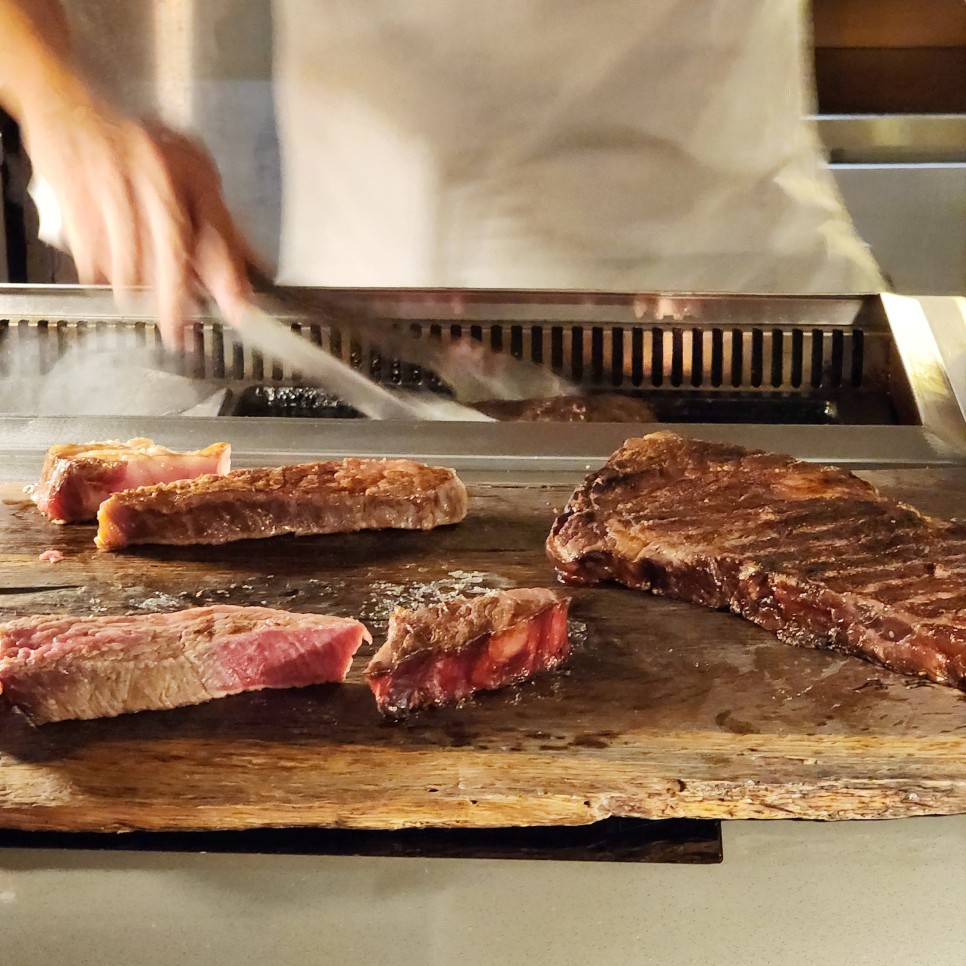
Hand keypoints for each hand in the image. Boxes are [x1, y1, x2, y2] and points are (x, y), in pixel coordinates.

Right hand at [22, 85, 255, 347]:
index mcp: (191, 172)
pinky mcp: (73, 195)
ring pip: (130, 259)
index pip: (217, 231)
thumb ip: (221, 226)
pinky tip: (108, 277)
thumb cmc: (138, 149)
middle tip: (179, 333)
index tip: (239, 309)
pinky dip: (102, 275)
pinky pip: (91, 254)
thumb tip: (256, 269)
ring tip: (143, 302)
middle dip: (176, 300)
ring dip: (138, 292)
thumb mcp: (191, 177)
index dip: (228, 275)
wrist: (69, 110)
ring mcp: (111, 183)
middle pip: (172, 251)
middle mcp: (154, 174)